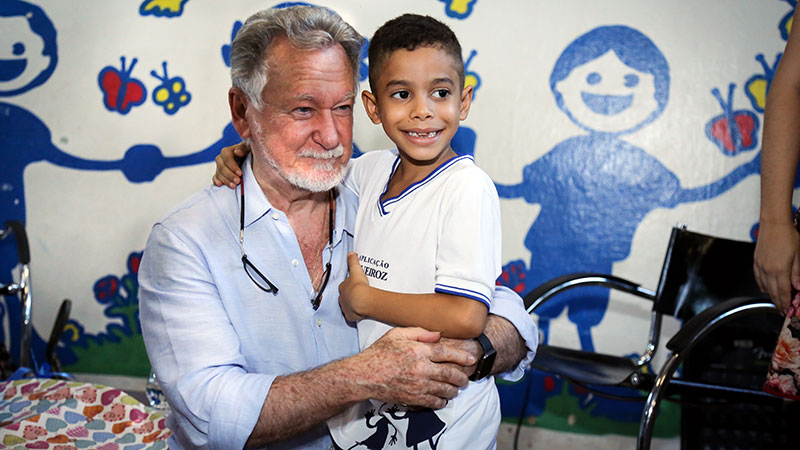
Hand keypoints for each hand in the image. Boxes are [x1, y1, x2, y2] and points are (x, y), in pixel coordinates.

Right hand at [212, 142, 249, 187]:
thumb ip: (244, 148)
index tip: (240, 173)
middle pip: (222, 166)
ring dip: (226, 180)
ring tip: (234, 186)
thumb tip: (237, 152)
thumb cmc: (250, 154)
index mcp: (228, 151)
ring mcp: (219, 167)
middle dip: (230, 175)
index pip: (227, 157)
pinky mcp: (219, 174)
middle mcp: (222, 158)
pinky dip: (216, 181)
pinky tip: (220, 184)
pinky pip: (215, 178)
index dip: (232, 165)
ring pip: (219, 173)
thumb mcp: (250, 149)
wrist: (251, 163)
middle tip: (238, 181)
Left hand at [338, 252, 369, 321]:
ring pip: (347, 306)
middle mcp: (342, 298)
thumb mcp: (356, 270)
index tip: (355, 285)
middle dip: (349, 296)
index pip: (344, 286)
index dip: (348, 285)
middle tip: (358, 295)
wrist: (362, 300)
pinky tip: (360, 313)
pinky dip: (355, 315)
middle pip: (344, 296)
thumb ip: (353, 261)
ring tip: (360, 303)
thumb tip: (351, 253)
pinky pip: (351, 316)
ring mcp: (345, 308)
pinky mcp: (350, 316)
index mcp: (342, 287)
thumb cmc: (359, 286)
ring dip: (352, 305)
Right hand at [354, 327, 473, 408]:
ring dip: (454, 389)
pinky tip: (442, 398)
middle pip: (450, 373)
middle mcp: (420, 368)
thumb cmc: (379, 353)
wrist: (364, 375)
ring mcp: (418, 385)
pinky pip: (434, 402)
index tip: (470, 359)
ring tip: (455, 388)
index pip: (446, 353)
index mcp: (417, 350)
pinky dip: (442, 401)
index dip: (461, 356)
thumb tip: (438, 335)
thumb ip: (419, 332)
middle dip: (461, 377)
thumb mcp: (397, 334)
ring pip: (445, 389)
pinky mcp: (413, 398)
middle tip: (465, 378)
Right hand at [754, 220, 799, 311]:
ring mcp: (760, 266)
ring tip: (776, 302)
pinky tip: (765, 289)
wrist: (773, 224)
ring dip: (771, 296)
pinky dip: (762, 286)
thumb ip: (797, 273)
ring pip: (765, 286)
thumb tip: (798, 288)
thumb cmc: (788, 237)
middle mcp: (768, 270)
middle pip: (773, 292)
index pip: (783, 292)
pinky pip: (758, 278)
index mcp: (780, 270)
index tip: (786, 311)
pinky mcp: (756, 262)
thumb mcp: (798, 255)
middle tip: (782, 311)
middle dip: (778, 303)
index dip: (785, 303)